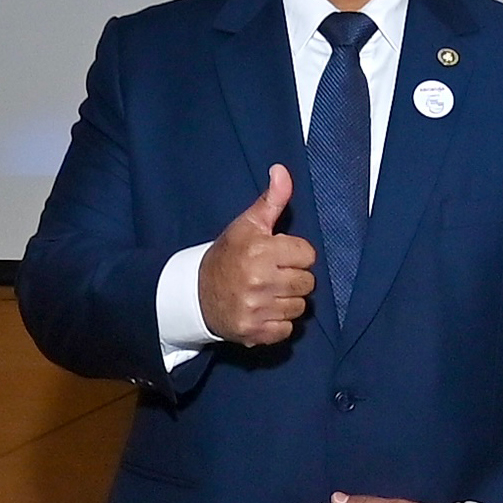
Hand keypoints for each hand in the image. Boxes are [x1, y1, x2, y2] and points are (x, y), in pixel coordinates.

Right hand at [198, 165, 318, 345]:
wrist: (195, 294)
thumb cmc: (227, 256)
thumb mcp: (246, 225)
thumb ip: (271, 200)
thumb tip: (282, 171)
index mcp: (260, 251)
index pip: (308, 254)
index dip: (295, 254)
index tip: (277, 255)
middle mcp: (259, 281)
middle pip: (307, 283)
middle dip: (294, 278)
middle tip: (272, 275)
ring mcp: (257, 309)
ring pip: (300, 307)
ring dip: (287, 301)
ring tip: (267, 293)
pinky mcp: (254, 332)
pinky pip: (287, 329)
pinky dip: (278, 323)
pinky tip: (263, 311)